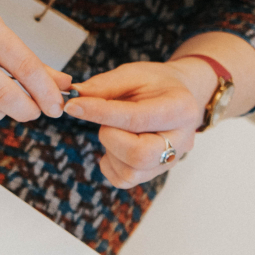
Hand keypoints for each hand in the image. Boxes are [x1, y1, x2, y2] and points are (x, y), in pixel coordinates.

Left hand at [63, 61, 209, 188]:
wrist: (177, 97)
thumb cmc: (155, 84)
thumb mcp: (133, 74)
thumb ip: (105, 85)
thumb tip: (75, 96)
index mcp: (180, 109)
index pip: (136, 119)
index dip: (100, 113)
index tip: (73, 106)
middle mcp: (181, 140)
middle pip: (140, 155)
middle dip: (110, 137)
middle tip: (106, 122)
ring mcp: (170, 161)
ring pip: (131, 172)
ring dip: (110, 150)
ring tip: (115, 129)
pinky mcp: (155, 174)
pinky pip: (123, 180)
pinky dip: (110, 163)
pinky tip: (116, 144)